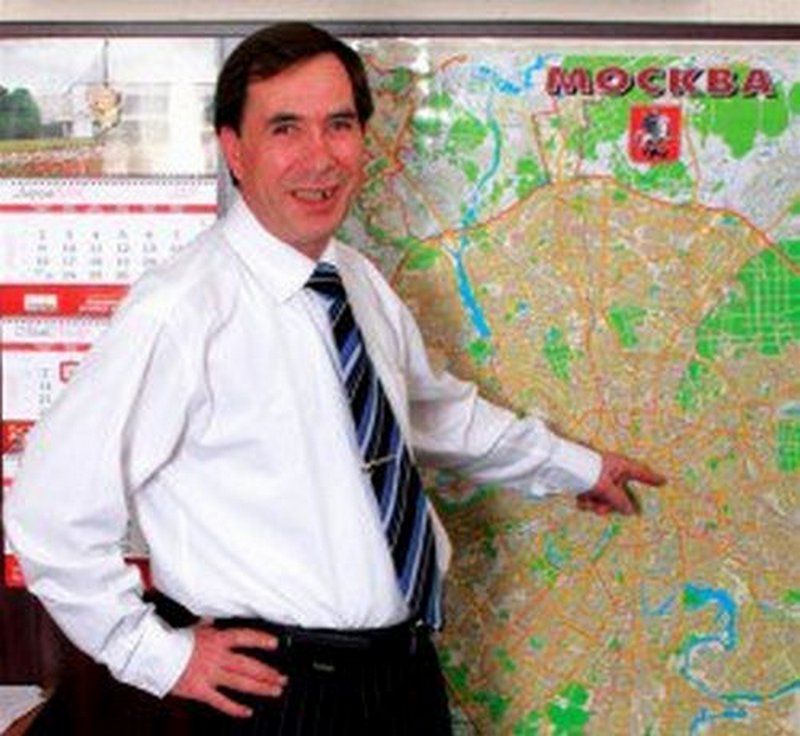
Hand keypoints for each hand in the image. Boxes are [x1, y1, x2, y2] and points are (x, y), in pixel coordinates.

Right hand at [171, 622, 286, 717]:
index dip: (261, 640)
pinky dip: (235, 708)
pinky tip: (247, 711)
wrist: (155, 655)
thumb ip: (207, 625)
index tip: (275, 644)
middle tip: (282, 677)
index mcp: (217, 639)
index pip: (244, 637)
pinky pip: (221, 701)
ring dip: (260, 687)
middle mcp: (216, 656)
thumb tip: (211, 620)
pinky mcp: (200, 690)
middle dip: (268, 672)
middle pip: (248, 665)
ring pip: (240, 682)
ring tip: (275, 690)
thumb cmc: (174, 640)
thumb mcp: (194, 628)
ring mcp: (209, 674)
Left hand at [576, 452, 665, 515]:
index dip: (651, 478)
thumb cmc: (583, 469)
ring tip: (585, 502)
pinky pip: (594, 495)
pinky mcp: (587, 481)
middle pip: (620, 493)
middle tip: (599, 509)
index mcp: (620, 465)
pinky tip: (579, 500)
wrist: (558, 464)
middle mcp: (611, 470)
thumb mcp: (604, 487)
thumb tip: (631, 511)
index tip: (664, 481)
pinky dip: (588, 500)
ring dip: (596, 503)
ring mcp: (599, 476)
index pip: (640, 473)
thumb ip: (619, 500)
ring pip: (605, 497)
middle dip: (609, 504)